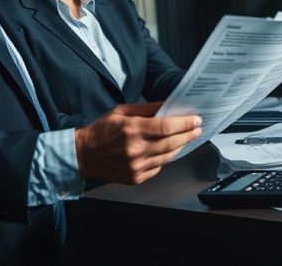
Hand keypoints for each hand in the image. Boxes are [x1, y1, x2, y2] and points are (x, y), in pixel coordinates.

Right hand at [73, 101, 201, 183]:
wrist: (84, 155)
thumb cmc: (102, 131)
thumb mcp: (122, 112)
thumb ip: (147, 109)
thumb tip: (168, 104)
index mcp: (132, 130)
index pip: (166, 126)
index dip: (184, 123)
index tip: (195, 119)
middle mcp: (135, 150)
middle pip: (171, 142)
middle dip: (188, 134)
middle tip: (197, 128)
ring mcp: (136, 166)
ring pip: (168, 156)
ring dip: (181, 146)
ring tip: (187, 137)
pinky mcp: (136, 178)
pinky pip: (159, 167)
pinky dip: (166, 157)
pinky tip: (169, 149)